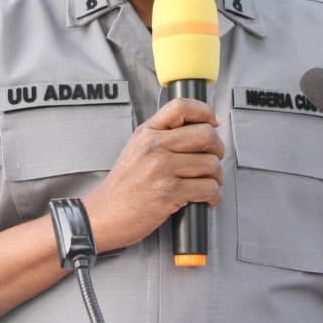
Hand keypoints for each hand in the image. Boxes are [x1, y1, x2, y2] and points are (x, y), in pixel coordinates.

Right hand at [82, 98, 223, 252]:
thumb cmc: (122, 187)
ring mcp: (162, 169)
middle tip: (215, 158)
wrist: (103, 215)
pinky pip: (208, 188)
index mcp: (147, 133)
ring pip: (211, 164)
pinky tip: (207, 199)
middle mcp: (155, 147)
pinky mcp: (170, 193)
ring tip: (209, 183)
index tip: (213, 121)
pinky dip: (214, 196)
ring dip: (217, 177)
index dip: (204, 111)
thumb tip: (196, 131)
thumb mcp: (136, 149)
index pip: (181, 107)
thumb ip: (161, 137)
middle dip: (218, 149)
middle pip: (206, 134)